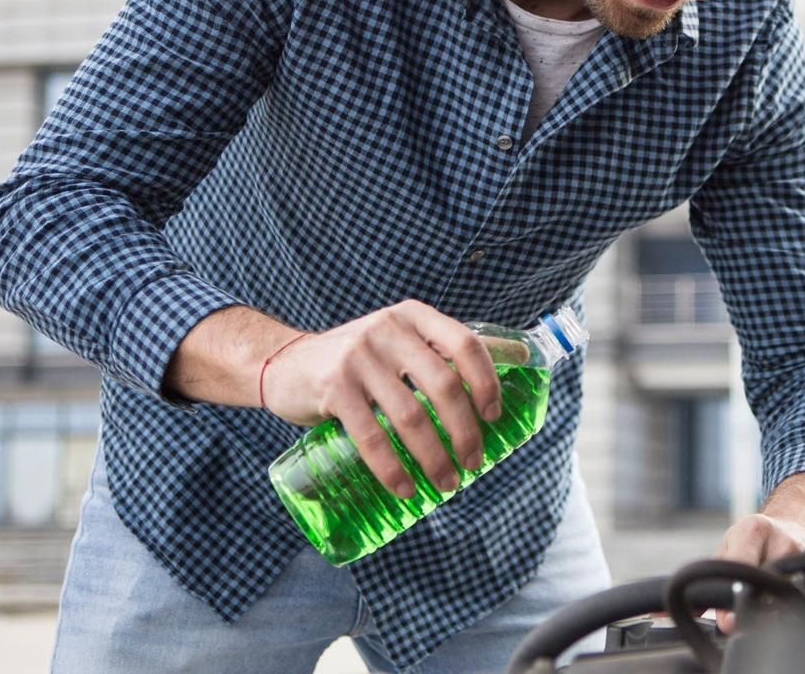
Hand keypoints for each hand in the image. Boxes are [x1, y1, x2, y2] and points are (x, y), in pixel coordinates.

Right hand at [260, 300, 503, 498]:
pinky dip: (391, 468)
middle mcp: (388, 330)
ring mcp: (358, 357)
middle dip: (465, 431)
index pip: (465, 344)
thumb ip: (441, 351)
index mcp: (413, 317)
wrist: (284, 363)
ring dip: (433, 457)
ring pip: (410, 416)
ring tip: (446, 483)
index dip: (487, 382)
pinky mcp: (333, 387)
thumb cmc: (357, 360)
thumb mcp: (399, 341)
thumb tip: (520, 359)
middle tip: (473, 462)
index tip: (495, 417)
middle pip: (443, 385)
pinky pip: (370, 436)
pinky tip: (404, 488)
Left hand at [710, 472, 804, 631]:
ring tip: (763, 607)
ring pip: (787, 594)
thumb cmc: (757, 538)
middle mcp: (784, 540)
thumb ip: (712, 576)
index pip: (741, 567)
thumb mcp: (730, 546)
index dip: (732, 596)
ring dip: (773, 609)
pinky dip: (792, 604)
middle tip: (742, 619)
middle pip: (766, 585)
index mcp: (755, 529)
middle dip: (753, 607)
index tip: (726, 620)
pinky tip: (784, 602)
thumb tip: (685, 609)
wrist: (800, 522)